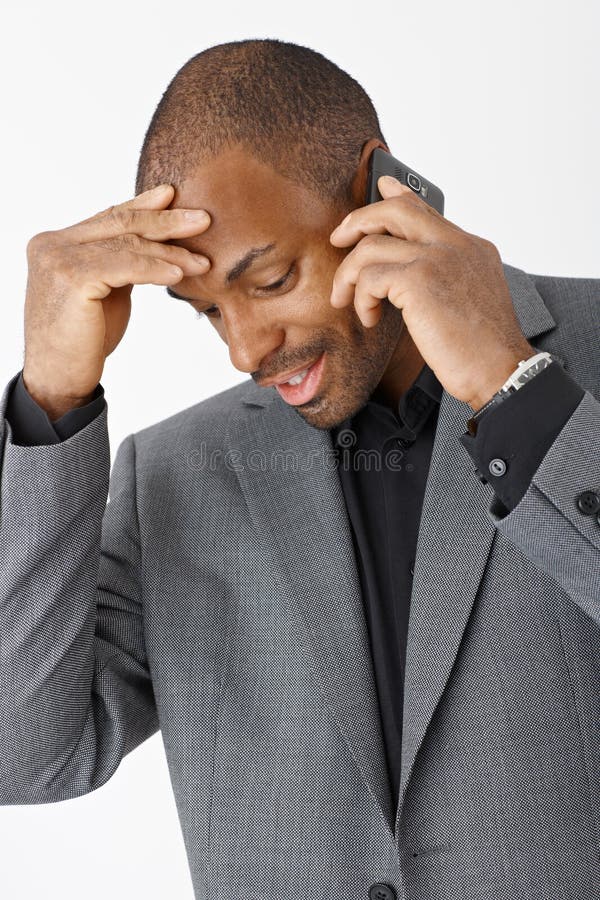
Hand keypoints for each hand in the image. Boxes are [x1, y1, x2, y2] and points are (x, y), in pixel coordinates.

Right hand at [22, 184, 211, 418]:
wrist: (58, 378)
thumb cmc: (82, 340)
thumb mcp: (104, 291)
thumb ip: (118, 264)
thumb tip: (153, 246)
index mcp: (57, 242)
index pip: (108, 218)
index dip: (143, 205)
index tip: (172, 196)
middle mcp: (52, 244)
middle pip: (120, 223)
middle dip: (165, 221)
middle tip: (203, 219)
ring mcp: (59, 259)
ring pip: (127, 245)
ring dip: (170, 252)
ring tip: (201, 262)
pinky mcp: (72, 278)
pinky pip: (125, 266)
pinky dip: (155, 269)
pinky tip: (178, 273)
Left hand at [329, 175, 534, 410]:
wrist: (500, 369)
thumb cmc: (482, 348)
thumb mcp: (469, 299)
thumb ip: (444, 276)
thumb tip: (407, 274)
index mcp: (471, 247)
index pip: (426, 210)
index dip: (397, 195)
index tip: (380, 188)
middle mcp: (456, 245)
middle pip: (395, 210)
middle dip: (357, 221)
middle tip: (337, 240)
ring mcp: (438, 258)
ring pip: (370, 247)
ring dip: (348, 276)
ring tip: (347, 301)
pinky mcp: (419, 280)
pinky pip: (369, 277)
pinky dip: (361, 300)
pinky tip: (370, 319)